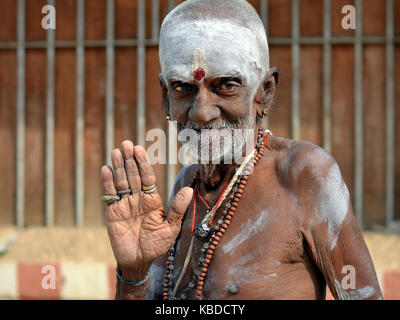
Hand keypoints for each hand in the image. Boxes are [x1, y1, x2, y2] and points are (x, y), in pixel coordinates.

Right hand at [101, 140, 192, 280]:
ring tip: (116, 151)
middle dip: (130, 160)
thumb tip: (188, 190)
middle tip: (126, 144)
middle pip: (133, 175)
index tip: (140, 149)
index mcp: (152, 199)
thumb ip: (177, 209)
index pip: (147, 177)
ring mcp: (125, 204)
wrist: (139, 261)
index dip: (143, 164)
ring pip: (121, 181)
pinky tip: (106, 169)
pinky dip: (107, 182)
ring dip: (118, 166)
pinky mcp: (112, 212)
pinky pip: (110, 195)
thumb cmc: (157, 244)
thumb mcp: (170, 227)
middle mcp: (138, 198)